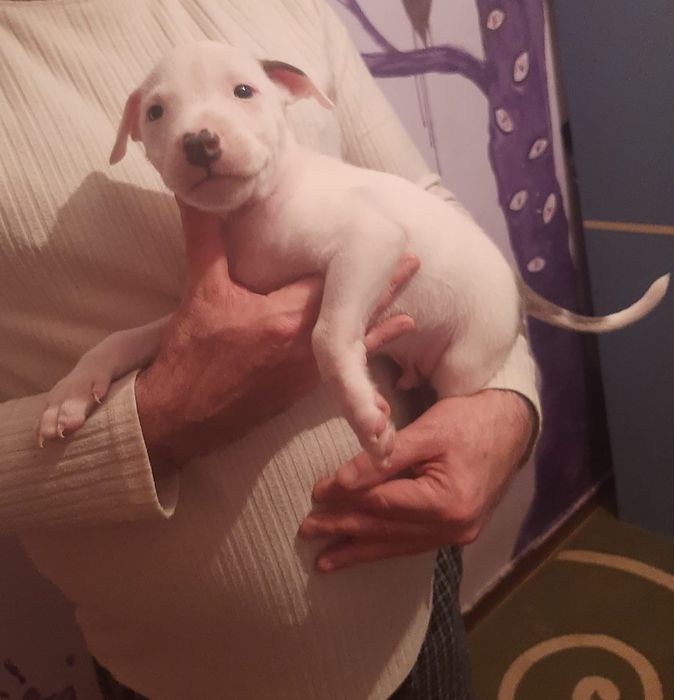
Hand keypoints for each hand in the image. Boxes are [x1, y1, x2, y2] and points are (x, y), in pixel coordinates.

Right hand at [135, 201, 418, 468]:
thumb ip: (205, 238)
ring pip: (350, 343)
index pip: (331, 282)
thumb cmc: (191, 354)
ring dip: (378, 324)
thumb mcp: (200, 291)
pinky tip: (371, 355)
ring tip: (409, 313)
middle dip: (382, 288)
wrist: (181, 415)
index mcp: (284, 317)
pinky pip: (338, 367)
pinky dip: (356, 357)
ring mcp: (306, 372)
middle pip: (351, 311)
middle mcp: (304, 347)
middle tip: (413, 265)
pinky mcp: (300, 390)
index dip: (359, 261)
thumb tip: (195, 193)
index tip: (389, 241)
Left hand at [299, 390, 535, 571]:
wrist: (511, 425)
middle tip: (306, 531)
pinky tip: (363, 552)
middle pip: (386, 530)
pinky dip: (384, 547)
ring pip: (397, 545)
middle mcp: (453, 527)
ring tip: (325, 560)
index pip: (383, 504)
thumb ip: (383, 459)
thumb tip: (340, 483)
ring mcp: (456, 534)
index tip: (315, 495)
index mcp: (447, 502)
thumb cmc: (469, 420)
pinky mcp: (455, 530)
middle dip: (344, 531)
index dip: (346, 500)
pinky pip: (412, 543)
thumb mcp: (426, 432)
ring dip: (359, 550)